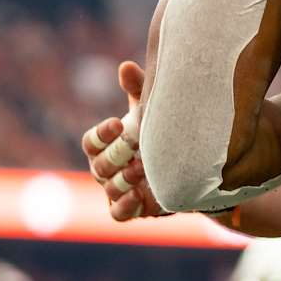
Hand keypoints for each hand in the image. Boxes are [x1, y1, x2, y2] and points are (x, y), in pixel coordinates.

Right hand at [79, 61, 166, 221]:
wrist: (189, 166)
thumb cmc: (161, 132)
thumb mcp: (152, 110)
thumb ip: (139, 90)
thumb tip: (126, 66)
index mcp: (106, 146)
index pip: (91, 142)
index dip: (100, 134)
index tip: (117, 123)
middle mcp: (106, 169)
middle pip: (99, 165)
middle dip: (117, 155)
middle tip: (136, 144)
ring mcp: (116, 191)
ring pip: (108, 187)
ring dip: (124, 179)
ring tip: (142, 168)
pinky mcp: (131, 210)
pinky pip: (117, 214)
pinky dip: (124, 206)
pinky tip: (138, 195)